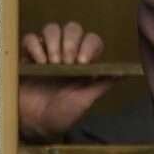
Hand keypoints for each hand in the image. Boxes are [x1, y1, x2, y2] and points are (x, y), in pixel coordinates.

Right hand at [19, 21, 110, 141]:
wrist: (34, 125)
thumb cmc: (62, 114)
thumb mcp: (85, 101)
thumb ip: (103, 85)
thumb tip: (125, 72)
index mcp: (84, 62)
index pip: (91, 40)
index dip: (88, 45)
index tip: (82, 62)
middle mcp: (66, 53)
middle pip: (73, 28)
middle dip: (71, 42)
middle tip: (66, 62)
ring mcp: (46, 52)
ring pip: (52, 28)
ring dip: (54, 42)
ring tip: (52, 62)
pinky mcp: (27, 56)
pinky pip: (30, 38)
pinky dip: (35, 46)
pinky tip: (38, 62)